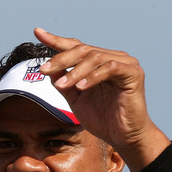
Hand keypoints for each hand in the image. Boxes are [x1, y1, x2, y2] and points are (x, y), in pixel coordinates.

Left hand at [34, 28, 169, 170]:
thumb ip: (63, 82)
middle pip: (83, 50)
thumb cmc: (102, 119)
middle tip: (44, 70)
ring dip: (75, 71)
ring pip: (94, 57)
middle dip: (61, 59)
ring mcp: (126, 63)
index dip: (56, 40)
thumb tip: (49, 68)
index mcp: (99, 62)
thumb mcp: (75, 99)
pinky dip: (93, 76)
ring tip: (63, 86)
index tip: (37, 33)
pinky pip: (110, 68)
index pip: (76, 46)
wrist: (123, 138)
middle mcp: (113, 57)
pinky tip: (81, 87)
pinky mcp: (134, 73)